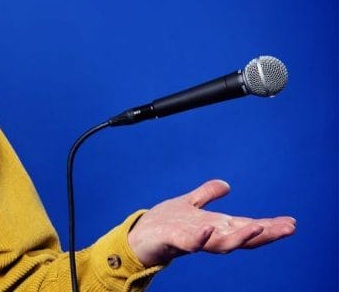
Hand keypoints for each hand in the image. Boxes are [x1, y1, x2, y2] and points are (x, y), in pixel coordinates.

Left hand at [127, 179, 295, 266]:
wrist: (138, 237)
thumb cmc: (164, 224)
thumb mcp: (189, 203)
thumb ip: (207, 195)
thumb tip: (226, 185)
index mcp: (215, 227)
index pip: (246, 226)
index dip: (268, 225)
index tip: (291, 222)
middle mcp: (209, 236)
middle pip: (242, 237)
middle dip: (265, 233)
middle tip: (288, 228)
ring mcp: (194, 240)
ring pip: (222, 243)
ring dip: (240, 236)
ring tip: (259, 227)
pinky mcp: (174, 242)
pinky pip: (190, 241)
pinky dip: (201, 237)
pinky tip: (209, 229)